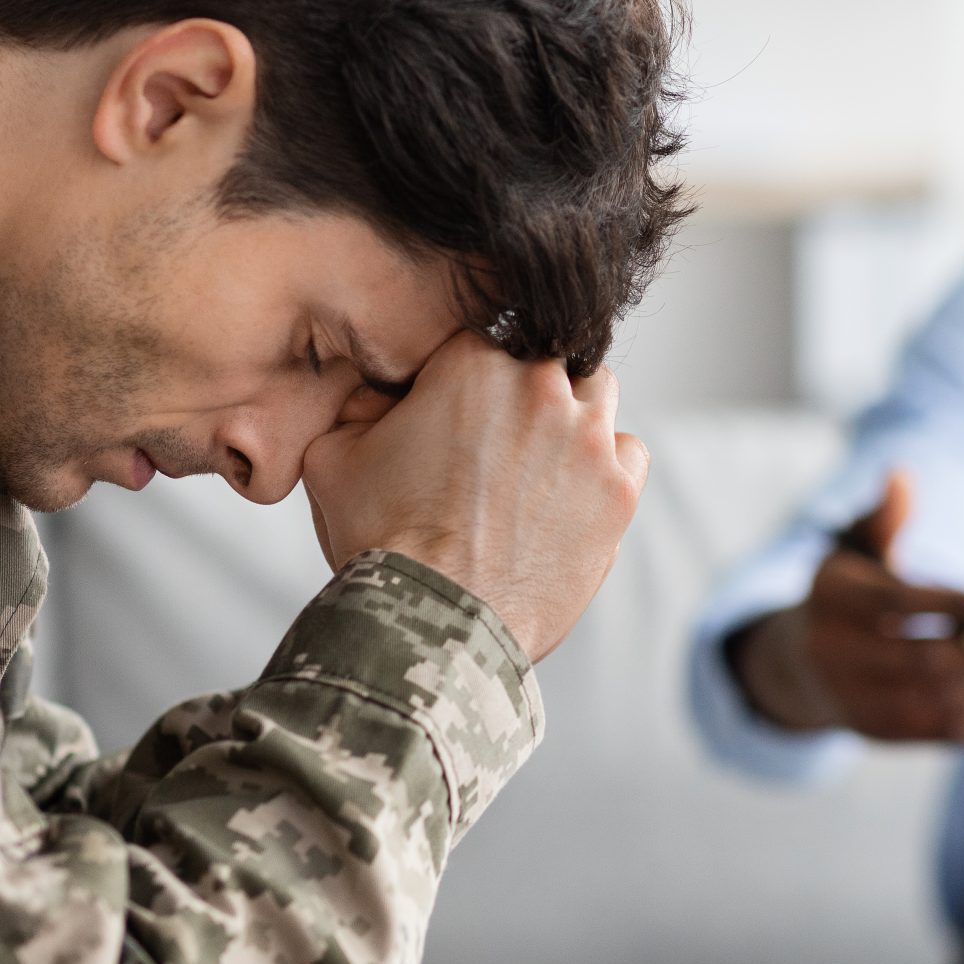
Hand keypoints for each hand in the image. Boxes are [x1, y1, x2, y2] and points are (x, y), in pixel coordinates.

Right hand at [300, 334, 647, 661]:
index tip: (451, 414)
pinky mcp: (620, 490)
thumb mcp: (333, 457)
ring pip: (596, 391)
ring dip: (573, 414)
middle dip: (521, 391)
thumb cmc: (380, 542)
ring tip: (540, 463)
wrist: (435, 622)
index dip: (460, 378)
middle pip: (543, 358)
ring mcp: (588, 437)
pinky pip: (630, 452)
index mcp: (471, 362)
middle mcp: (539, 385)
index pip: (477, 341)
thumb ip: (357, 406)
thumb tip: (378, 395)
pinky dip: (608, 466)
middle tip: (496, 442)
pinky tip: (573, 495)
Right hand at [730, 469, 963, 742]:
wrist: (800, 666)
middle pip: (929, 661)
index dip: (959, 604)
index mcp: (836, 602)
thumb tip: (902, 474)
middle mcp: (840, 656)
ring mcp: (860, 702)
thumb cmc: (847, 592)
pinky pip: (941, 732)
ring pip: (940, 703)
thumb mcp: (854, 549)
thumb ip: (884, 519)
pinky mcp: (882, 733)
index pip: (901, 604)